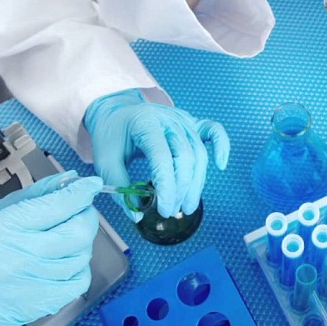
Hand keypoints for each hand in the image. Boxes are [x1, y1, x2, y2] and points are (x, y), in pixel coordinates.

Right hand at [0, 173, 100, 325]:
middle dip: (87, 215)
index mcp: (7, 228)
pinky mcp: (41, 304)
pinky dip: (79, 268)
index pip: (59, 205)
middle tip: (81, 210)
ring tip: (65, 236)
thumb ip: (36, 195)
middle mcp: (23, 256)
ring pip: (83, 256)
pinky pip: (79, 283)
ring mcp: (34, 283)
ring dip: (82, 242)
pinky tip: (64, 262)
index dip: (82, 192)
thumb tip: (71, 180)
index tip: (91, 185)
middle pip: (79, 232)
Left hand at [84, 90, 229, 218]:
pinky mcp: (192, 122)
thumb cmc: (111, 135)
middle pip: (185, 157)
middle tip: (171, 211)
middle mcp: (168, 119)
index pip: (162, 156)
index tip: (162, 209)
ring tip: (187, 206)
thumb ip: (119, 187)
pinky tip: (221, 164)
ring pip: (199, 153)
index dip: (166, 186)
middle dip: (181, 190)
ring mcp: (183, 119)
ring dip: (196, 183)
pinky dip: (222, 146)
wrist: (116, 111)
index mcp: (145, 123)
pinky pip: (214, 131)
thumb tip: (136, 215)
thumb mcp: (104, 161)